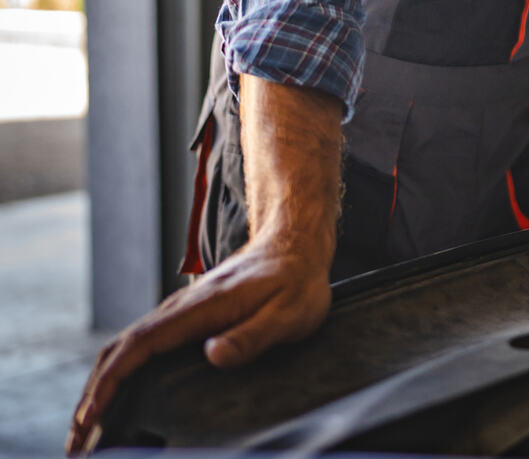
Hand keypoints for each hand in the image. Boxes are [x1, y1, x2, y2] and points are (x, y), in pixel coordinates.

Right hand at [65, 238, 331, 454]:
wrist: (293, 245)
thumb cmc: (296, 282)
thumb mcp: (291, 313)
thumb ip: (253, 335)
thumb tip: (214, 356)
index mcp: (200, 309)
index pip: (141, 345)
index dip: (112, 381)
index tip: (91, 416)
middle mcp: (180, 309)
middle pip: (119, 350)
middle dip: (93, 395)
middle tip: (76, 443)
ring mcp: (179, 313)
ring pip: (125, 349)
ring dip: (100, 387)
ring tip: (86, 432)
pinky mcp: (184, 319)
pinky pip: (140, 348)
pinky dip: (118, 375)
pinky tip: (117, 400)